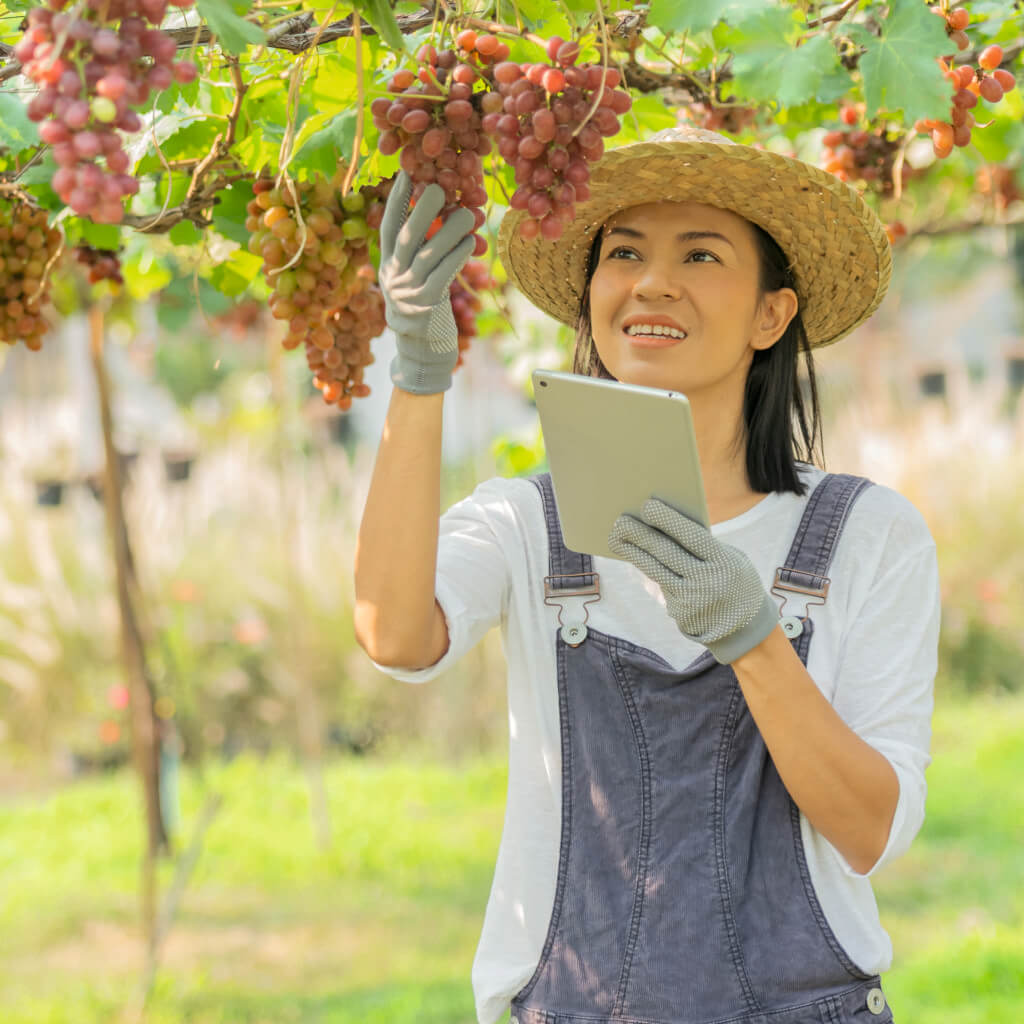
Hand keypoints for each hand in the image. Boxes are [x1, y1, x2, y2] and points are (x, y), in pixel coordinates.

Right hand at [378, 170, 476, 394]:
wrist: (422, 355)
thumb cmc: (425, 313)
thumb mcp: (416, 281)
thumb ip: (422, 254)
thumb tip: (443, 218)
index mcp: (388, 268)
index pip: (388, 228)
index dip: (396, 201)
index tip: (406, 173)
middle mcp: (394, 278)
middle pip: (406, 236)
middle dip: (422, 209)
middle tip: (438, 186)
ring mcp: (408, 293)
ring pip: (428, 254)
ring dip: (450, 230)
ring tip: (469, 212)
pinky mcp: (426, 307)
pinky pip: (443, 275)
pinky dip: (458, 256)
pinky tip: (471, 241)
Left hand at [608, 498, 779, 663]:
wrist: (745, 627)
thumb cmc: (734, 579)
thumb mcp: (731, 560)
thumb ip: (705, 546)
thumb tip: (666, 526)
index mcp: (724, 562)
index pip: (692, 537)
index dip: (669, 521)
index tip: (647, 505)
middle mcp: (707, 582)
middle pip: (667, 554)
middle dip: (641, 535)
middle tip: (620, 520)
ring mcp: (691, 600)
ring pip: (656, 570)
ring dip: (633, 553)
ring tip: (615, 538)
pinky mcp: (680, 613)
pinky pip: (661, 585)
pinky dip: (649, 569)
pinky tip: (636, 556)